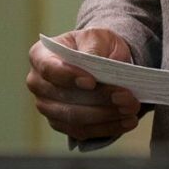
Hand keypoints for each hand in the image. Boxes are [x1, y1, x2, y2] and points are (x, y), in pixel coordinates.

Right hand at [26, 28, 141, 141]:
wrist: (99, 55)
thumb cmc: (93, 43)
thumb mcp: (96, 37)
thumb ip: (93, 50)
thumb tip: (95, 67)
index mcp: (41, 55)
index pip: (49, 69)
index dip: (69, 77)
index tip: (92, 82)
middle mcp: (37, 83)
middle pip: (65, 98)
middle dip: (99, 99)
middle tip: (126, 97)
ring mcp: (47, 106)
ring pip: (75, 118)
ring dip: (105, 116)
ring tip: (130, 110)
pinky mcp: (60, 123)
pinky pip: (82, 131)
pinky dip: (106, 128)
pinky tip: (126, 122)